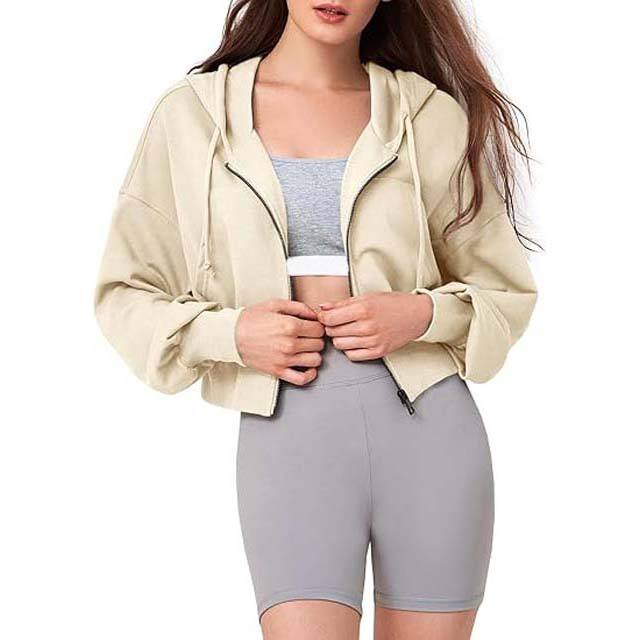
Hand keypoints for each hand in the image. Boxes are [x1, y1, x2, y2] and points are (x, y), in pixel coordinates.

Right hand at [235, 299, 325, 384]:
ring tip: (306, 349)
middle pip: (319, 344)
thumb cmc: (252, 319)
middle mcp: (289, 344)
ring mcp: (284, 359)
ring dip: (313, 354)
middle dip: (315, 339)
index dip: (317, 326)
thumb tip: (315, 315)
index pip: (319, 329)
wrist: (231, 336)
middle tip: (307, 337)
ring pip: (316, 360)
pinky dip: (310, 374)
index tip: (311, 327)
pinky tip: (307, 367)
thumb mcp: (275, 304)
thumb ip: (299, 307)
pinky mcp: (278, 371)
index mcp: (290, 325)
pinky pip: (302, 379)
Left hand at [316, 291, 432, 360]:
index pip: (329, 319)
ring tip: (347, 331)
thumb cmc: (392, 304)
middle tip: (337, 322)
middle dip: (331, 327)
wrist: (416, 315)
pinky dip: (349, 349)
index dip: (323, 317)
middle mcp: (367, 326)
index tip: (325, 316)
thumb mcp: (367, 297)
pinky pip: (352, 356)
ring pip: (340, 345)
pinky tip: (355, 340)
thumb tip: (323, 307)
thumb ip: (342, 303)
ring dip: (339, 338)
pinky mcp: (378, 352)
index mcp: (363, 309)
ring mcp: (373, 341)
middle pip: (332, 332)